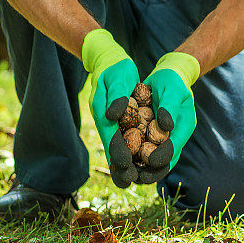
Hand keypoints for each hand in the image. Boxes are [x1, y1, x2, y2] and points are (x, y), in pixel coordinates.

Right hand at [82, 29, 139, 187]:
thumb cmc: (115, 67)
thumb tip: (113, 115)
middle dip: (120, 165)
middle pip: (113, 147)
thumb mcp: (118, 76)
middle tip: (129, 182)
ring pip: (118, 147)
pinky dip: (129, 154)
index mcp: (104, 111)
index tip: (125, 166)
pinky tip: (138, 166)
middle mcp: (107, 120)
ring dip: (124, 165)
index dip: (117, 152)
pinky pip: (124, 141)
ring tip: (133, 181)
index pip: (111, 136)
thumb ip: (116, 95)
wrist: (109, 60)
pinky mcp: (118, 122)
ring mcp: (112, 123)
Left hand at [137, 52, 199, 183]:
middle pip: (164, 161)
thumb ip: (169, 107)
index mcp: (183, 128)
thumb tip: (166, 126)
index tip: (150, 162)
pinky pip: (143, 151)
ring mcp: (163, 138)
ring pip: (153, 160)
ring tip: (127, 177)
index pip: (174, 148)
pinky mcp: (152, 136)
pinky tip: (121, 164)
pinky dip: (134, 159)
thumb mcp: (171, 89)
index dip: (163, 157)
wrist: (167, 75)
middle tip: (136, 179)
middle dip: (151, 172)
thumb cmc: (171, 81)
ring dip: (141, 170)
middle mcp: (174, 137)